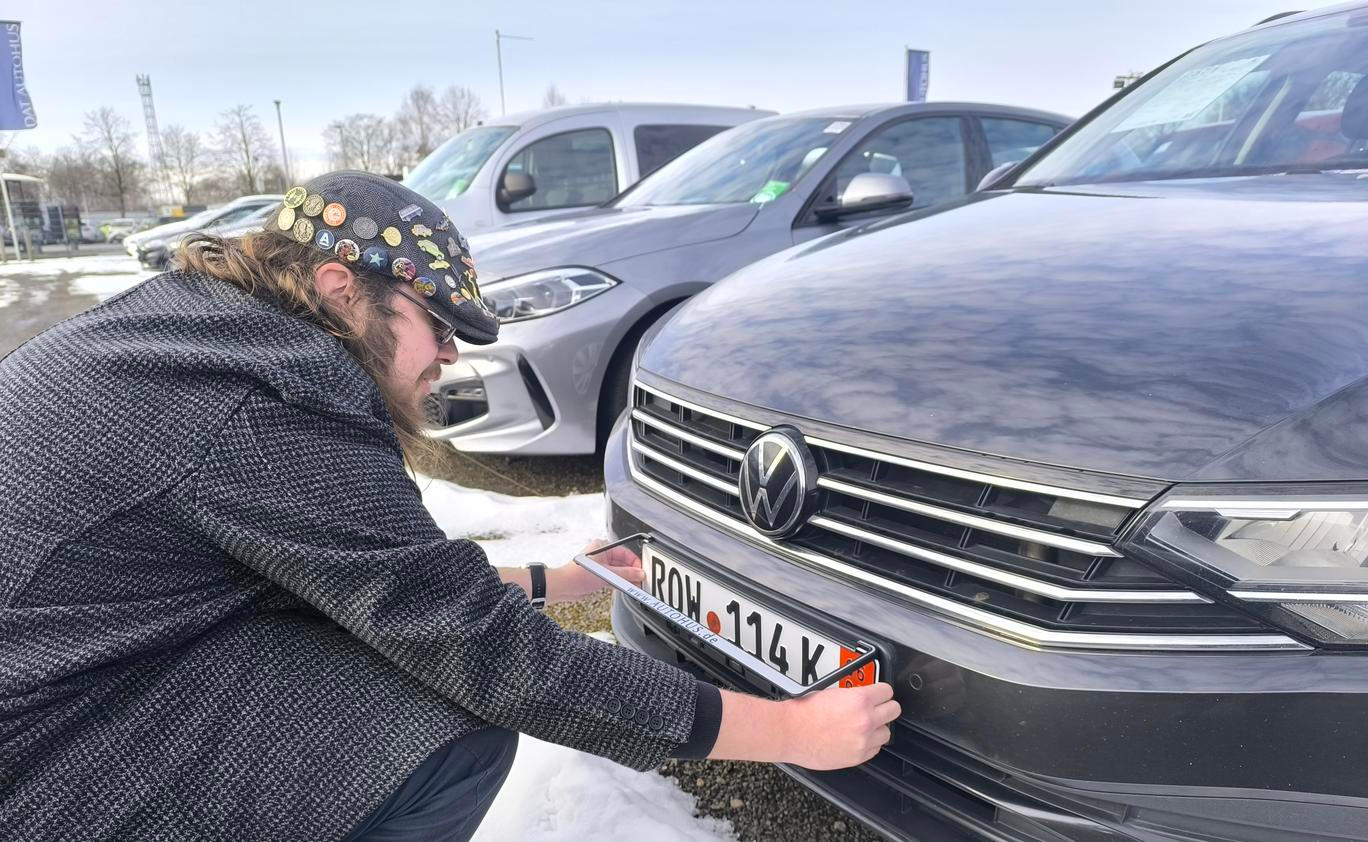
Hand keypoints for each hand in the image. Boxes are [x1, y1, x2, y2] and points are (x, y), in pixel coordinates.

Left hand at [546, 539, 643, 603]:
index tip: (642, 571)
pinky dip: (620, 583)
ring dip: (626, 578)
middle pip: (623, 562)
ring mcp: (601, 566)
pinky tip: (627, 588)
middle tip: (641, 580)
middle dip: (632, 572)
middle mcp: (602, 555)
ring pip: (619, 571)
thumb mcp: (605, 573)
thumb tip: (639, 573)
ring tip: (635, 586)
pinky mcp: (599, 577)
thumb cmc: (577, 575)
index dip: (634, 562)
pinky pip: (614, 578)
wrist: (564, 587)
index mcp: (603, 547)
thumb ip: (624, 574)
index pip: (625, 553)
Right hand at [780, 682, 899, 769]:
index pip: (887, 691)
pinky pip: (875, 749)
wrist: (789, 732)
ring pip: (887, 732)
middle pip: (894, 710)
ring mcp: (863, 741)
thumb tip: (863, 698)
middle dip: (885, 708)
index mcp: (859, 700)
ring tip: (862, 727)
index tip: (879, 694)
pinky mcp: (857, 757)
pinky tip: (855, 739)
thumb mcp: (832, 693)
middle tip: (876, 709)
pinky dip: (868, 744)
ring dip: (877, 729)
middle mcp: (865, 720)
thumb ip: (853, 696)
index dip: (882, 692)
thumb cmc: (803, 713)